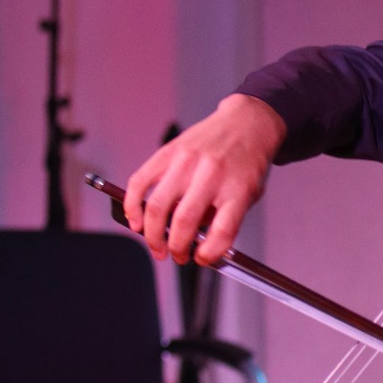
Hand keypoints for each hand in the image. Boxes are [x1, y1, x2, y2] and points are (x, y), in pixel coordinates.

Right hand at [123, 93, 285, 264]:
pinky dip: (132, 206)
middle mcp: (212, 174)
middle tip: (176, 256)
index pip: (222, 231)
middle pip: (184, 222)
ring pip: (157, 207)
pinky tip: (136, 220)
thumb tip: (199, 246)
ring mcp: (188, 161)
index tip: (201, 259)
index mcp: (238, 188)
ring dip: (152, 235)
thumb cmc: (247, 161)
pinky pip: (140, 182)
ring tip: (157, 245)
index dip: (209, 254)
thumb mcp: (250, 193)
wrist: (246, 123)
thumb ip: (226, 219)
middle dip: (175, 248)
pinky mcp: (169, 152)